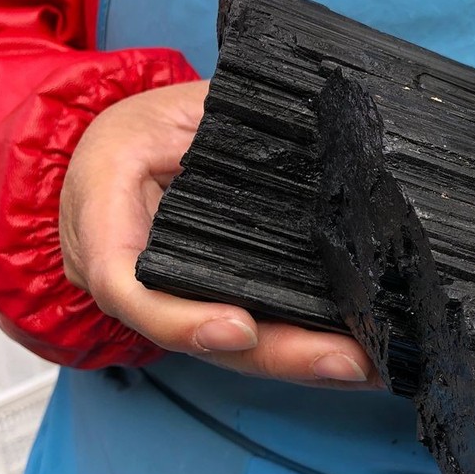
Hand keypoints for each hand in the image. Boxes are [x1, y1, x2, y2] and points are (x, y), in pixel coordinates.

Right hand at [59, 83, 377, 385]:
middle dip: (278, 355)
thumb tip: (311, 129)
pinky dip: (307, 347)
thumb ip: (222, 123)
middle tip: (345, 361)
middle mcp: (139, 280)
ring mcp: (178, 301)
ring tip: (369, 365)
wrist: (135, 152)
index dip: (184, 320)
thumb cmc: (154, 126)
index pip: (129, 288)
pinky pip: (260, 332)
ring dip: (304, 363)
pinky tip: (360, 354)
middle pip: (204, 336)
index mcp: (106, 224)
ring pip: (238, 348)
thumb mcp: (176, 108)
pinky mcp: (219, 303)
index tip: (242, 327)